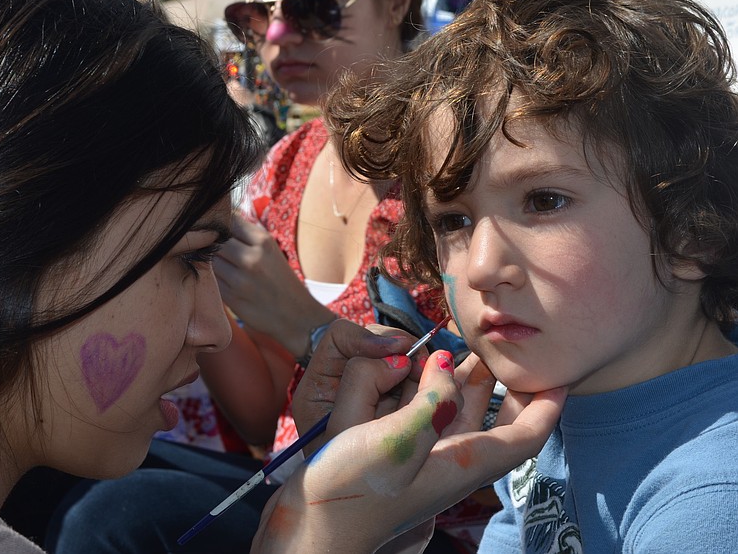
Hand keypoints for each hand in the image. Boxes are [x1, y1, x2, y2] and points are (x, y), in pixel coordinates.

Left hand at [213, 214, 335, 357]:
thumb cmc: (280, 279)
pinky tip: (225, 279)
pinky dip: (214, 277)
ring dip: (211, 260)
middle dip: (212, 242)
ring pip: (210, 260)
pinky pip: (212, 279)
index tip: (219, 228)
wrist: (296, 315)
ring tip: (221, 264)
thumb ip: (246, 235)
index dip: (220, 223)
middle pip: (215, 240)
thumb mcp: (271, 251)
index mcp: (263, 242)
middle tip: (214, 247)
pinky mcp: (231, 297)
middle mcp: (251, 258)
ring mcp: (240, 280)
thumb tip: (219, 219)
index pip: (229, 220)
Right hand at [252, 341, 566, 552]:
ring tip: (473, 347)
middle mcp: (449, 458)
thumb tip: (445, 366)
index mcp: (462, 462)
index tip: (561, 376)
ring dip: (469, 379)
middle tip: (512, 349)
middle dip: (507, 384)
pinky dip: (432, 388)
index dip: (548, 407)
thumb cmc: (352, 493)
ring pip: (461, 411)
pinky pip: (428, 412)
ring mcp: (423, 456)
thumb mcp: (394, 444)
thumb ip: (429, 404)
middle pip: (495, 419)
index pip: (524, 435)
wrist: (312, 526)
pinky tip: (423, 367)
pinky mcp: (398, 451)